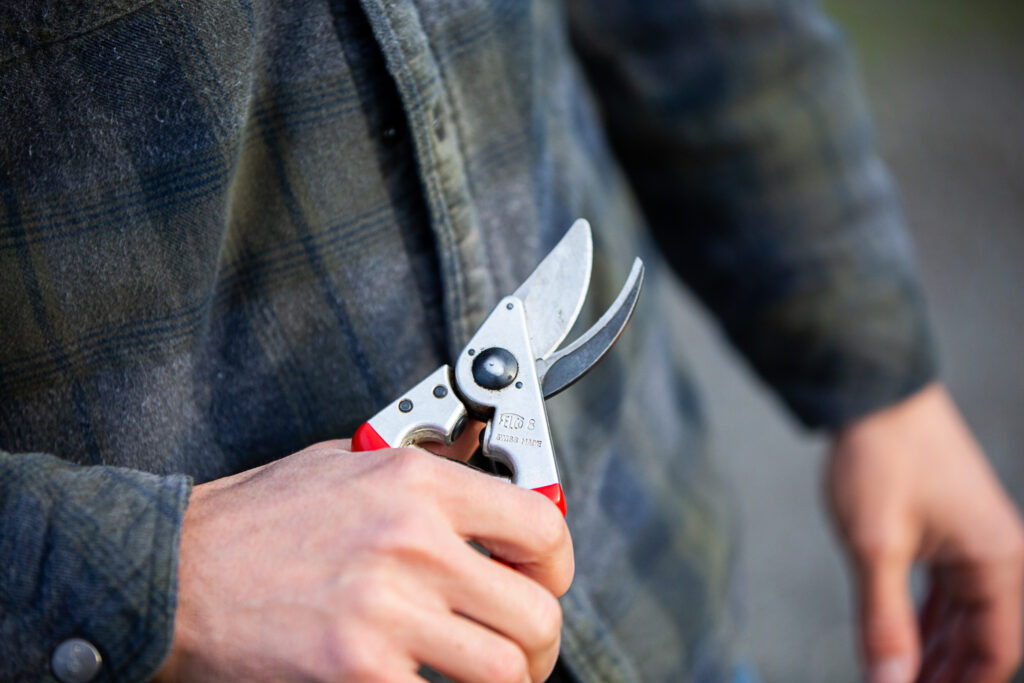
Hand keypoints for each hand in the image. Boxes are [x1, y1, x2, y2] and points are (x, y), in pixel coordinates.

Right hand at [153, 439, 572, 681]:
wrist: (171, 571)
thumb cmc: (252, 520)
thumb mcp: (346, 463)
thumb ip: (421, 471)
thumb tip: (480, 476)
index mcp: (416, 483)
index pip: (540, 526)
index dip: (558, 565)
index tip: (546, 581)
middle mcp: (412, 541)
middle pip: (535, 611)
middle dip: (540, 643)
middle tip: (523, 650)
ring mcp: (387, 609)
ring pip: (504, 669)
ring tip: (489, 678)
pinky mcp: (358, 669)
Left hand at [827, 384, 1023, 682]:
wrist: (872, 392)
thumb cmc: (880, 455)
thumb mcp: (874, 546)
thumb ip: (884, 620)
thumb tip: (890, 681)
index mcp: (997, 562)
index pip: (994, 653)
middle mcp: (998, 553)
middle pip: (982, 638)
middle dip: (946, 672)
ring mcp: (975, 539)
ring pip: (963, 616)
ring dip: (936, 649)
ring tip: (904, 677)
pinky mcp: (950, 527)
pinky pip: (948, 589)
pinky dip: (928, 618)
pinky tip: (909, 638)